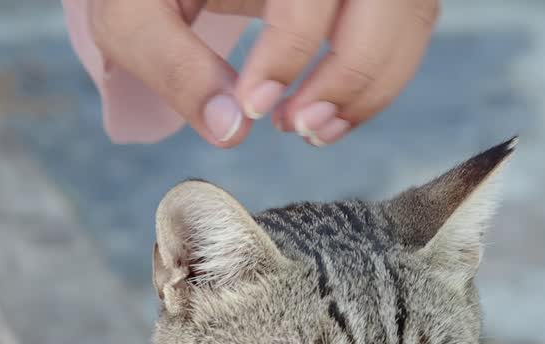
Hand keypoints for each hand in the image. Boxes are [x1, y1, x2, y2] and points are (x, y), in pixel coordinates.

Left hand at [86, 0, 439, 147]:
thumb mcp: (133, 15)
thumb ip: (170, 63)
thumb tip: (231, 129)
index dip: (289, 51)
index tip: (255, 106)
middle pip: (387, 3)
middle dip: (347, 75)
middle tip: (293, 127)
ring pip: (411, 16)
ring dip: (371, 85)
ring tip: (308, 128)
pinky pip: (409, 26)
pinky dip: (378, 78)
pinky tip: (326, 114)